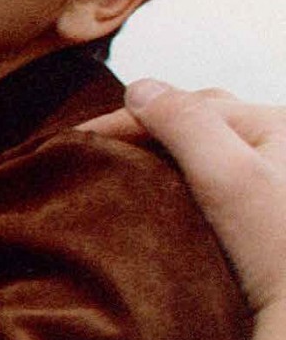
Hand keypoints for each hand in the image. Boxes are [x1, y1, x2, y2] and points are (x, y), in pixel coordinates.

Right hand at [80, 81, 285, 310]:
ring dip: (163, 152)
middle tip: (96, 148)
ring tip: (121, 167)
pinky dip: (180, 177)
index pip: (189, 107)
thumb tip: (139, 88)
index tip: (75, 139)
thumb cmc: (279, 251)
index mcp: (280, 123)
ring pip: (206, 149)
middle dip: (147, 128)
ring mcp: (276, 179)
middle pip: (200, 121)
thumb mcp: (229, 177)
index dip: (128, 118)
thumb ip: (184, 125)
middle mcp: (284, 144)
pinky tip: (159, 194)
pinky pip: (214, 178)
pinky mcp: (266, 212)